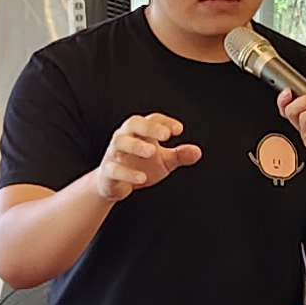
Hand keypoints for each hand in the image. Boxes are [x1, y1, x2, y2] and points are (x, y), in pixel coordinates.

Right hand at [86, 113, 202, 201]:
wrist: (113, 185)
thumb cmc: (139, 166)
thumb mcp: (163, 161)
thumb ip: (179, 156)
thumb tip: (197, 152)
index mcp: (140, 132)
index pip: (152, 119)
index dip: (165, 122)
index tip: (179, 130)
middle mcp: (125, 138)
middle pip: (133, 123)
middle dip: (149, 127)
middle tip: (165, 135)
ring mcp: (114, 153)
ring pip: (120, 142)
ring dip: (136, 146)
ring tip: (152, 152)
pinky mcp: (108, 171)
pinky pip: (114, 168)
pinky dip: (128, 173)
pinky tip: (142, 178)